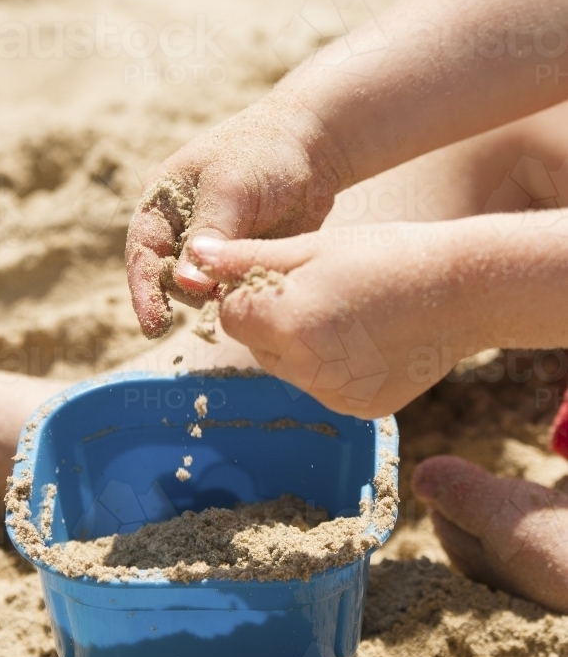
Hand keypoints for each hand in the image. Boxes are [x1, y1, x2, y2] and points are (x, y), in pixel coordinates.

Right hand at [124, 92, 342, 337]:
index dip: (144, 292)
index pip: (142, 254)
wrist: (315, 147)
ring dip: (221, 296)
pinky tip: (261, 288)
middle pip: (171, 281)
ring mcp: (213, 251)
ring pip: (204, 292)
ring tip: (249, 282)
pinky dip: (243, 295)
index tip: (153, 325)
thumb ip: (209, 235)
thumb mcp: (231, 189)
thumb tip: (186, 284)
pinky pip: (234, 292)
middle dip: (191, 294)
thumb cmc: (264, 152)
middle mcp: (182, 231)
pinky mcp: (241, 264)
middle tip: (223, 293)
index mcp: (163, 204)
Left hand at [189, 223, 479, 417]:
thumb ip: (246, 258)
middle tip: (320, 293)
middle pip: (257, 348)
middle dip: (273, 322)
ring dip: (301, 347)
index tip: (282, 277)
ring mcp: (333, 395)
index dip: (249, 294)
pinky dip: (334, 368)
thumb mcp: (313, 247)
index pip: (230, 317)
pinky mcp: (358, 409)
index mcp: (286, 324)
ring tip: (348, 315)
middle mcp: (304, 370)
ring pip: (289, 370)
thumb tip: (193, 258)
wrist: (462, 292)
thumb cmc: (384, 255)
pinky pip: (324, 388)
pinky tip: (368, 340)